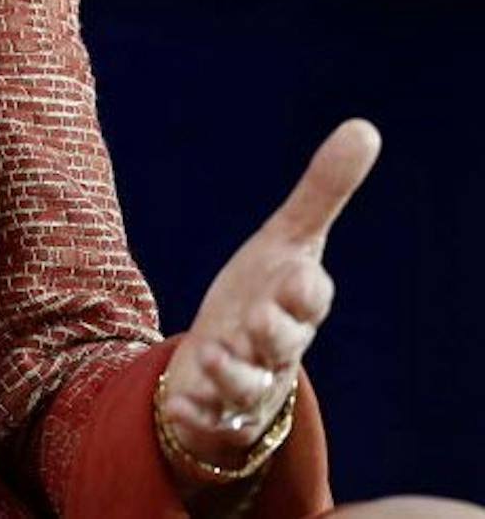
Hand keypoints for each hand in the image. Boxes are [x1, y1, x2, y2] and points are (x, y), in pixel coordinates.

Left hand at [160, 119, 381, 479]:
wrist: (234, 358)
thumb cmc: (267, 293)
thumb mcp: (287, 241)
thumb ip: (322, 192)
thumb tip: (366, 127)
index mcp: (293, 304)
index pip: (309, 299)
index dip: (305, 291)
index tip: (299, 275)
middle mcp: (275, 347)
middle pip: (282, 344)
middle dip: (274, 333)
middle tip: (256, 321)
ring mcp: (246, 382)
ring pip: (247, 386)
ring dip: (232, 374)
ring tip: (212, 357)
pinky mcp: (215, 409)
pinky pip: (209, 417)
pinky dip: (197, 412)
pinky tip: (180, 403)